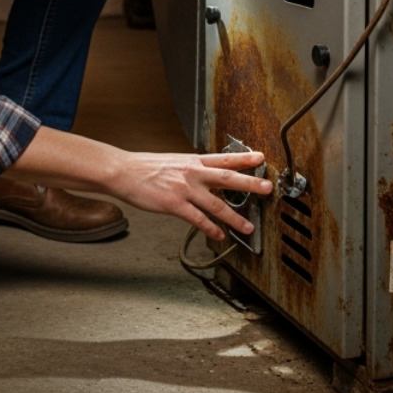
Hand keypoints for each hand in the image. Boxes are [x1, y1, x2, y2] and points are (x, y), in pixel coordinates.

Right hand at [106, 150, 271, 239]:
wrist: (124, 171)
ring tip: (248, 226)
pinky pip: (198, 219)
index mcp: (193, 161)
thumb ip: (191, 168)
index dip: (245, 158)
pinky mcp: (174, 205)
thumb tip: (205, 173)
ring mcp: (184, 189)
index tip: (261, 158)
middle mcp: (193, 173)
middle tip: (268, 188)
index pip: (224, 157)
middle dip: (250, 184)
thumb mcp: (173, 161)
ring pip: (216, 204)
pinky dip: (211, 229)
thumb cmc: (145, 167)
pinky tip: (219, 235)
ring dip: (235, 217)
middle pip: (228, 178)